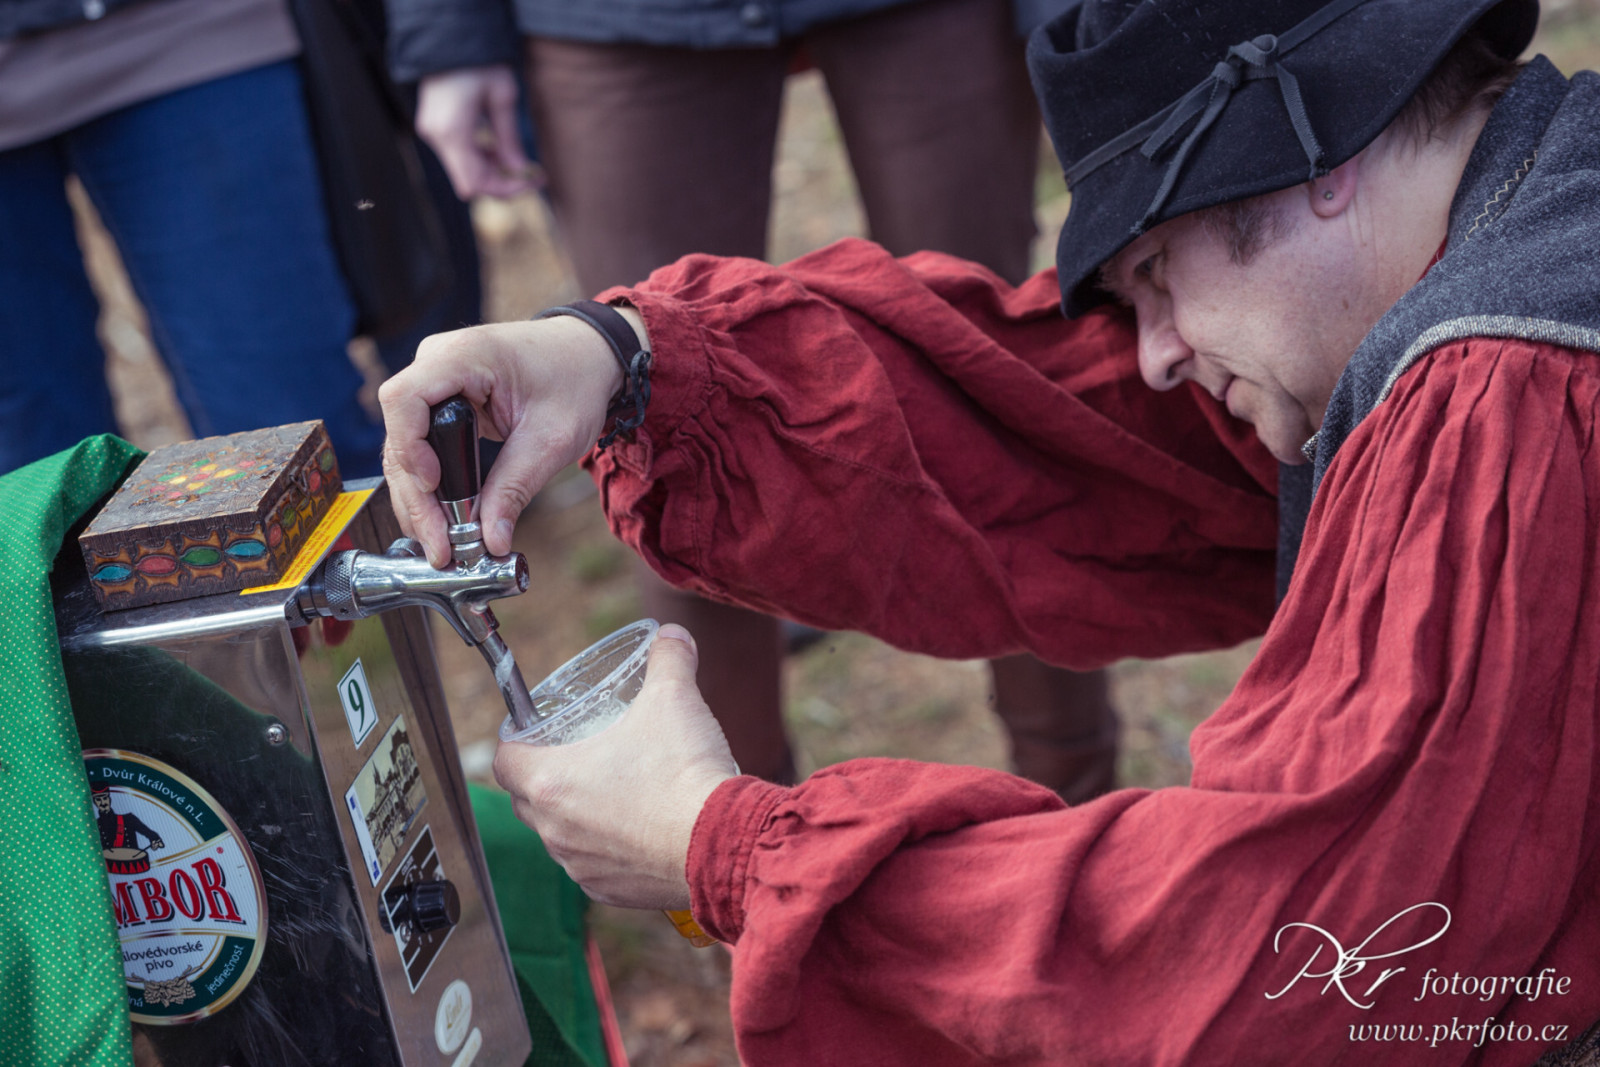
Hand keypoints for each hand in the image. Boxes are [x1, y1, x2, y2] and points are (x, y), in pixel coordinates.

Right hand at [378, 317, 628, 565]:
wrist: (589, 355)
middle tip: (438, 543)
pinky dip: (428, 485)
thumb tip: (491, 542)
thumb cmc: (575, 381)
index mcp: (463, 355)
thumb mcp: (552, 438)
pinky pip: (420, 445)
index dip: (410, 446)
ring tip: (439, 544)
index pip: (404, 398)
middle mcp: (437, 362)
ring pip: (404, 445)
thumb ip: (516, 488)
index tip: (434, 486)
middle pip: (399, 432)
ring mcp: (435, 381)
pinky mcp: (440, 402)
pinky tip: (439, 521)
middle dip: (415, 494)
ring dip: (417, 497)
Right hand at [415, 66, 538, 198]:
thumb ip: (510, 139)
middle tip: (530, 172)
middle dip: (500, 182)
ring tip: (513, 153)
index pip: (476, 183)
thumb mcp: (502, 98)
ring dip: (491, 169)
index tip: (530, 183)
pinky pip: (458, 156)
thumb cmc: (479, 62)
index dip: (504, 190)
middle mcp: (436, 137)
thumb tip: (521, 171)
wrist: (451, 37)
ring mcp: (432, 133)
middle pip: (469, 182)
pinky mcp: (434, 127)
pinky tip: (494, 145)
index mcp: (452, 132)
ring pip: (463, 170)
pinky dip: (479, 157)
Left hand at [492, 626, 737, 909]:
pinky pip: (593, 866)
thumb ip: (669, 661)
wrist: (721, 842)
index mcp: (551, 782)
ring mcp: (580, 865)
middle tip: (577, 755)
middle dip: (545, 776)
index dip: (516, 742)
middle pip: (526, 799)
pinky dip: (607, 848)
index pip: (504, 761)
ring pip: (560, 835)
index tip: (533, 733)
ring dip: (577, 814)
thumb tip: (672, 638)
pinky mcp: (609, 891)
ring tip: (613, 791)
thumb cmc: (685, 773)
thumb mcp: (674, 698)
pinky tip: (639, 830)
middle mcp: (555, 830)